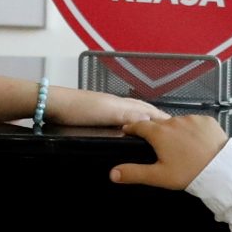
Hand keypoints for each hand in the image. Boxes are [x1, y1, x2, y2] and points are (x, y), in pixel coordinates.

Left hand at [46, 87, 165, 128]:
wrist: (54, 105)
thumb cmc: (79, 109)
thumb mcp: (109, 114)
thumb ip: (131, 117)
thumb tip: (152, 123)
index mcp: (124, 105)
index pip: (150, 112)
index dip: (163, 119)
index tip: (177, 127)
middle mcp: (118, 104)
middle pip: (143, 109)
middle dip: (157, 117)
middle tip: (170, 127)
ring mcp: (107, 108)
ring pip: (132, 112)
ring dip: (145, 118)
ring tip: (154, 127)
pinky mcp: (97, 114)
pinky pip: (121, 117)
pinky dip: (130, 122)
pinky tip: (126, 128)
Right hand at [111, 114, 229, 189]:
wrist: (222, 171)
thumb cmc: (189, 174)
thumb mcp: (159, 176)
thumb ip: (134, 173)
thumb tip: (112, 173)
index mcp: (159, 133)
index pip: (139, 125)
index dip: (132, 128)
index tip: (128, 131)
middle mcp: (174, 121)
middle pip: (158, 124)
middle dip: (155, 131)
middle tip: (156, 144)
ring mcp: (192, 119)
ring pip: (177, 123)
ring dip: (175, 131)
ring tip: (178, 146)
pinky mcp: (207, 121)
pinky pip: (194, 123)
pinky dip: (192, 130)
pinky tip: (195, 143)